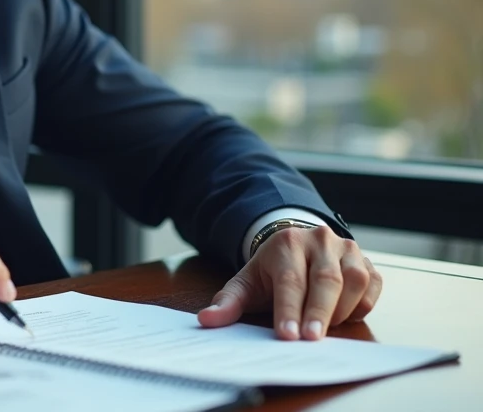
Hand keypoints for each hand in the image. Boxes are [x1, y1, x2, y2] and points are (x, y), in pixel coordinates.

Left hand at [197, 226, 382, 339]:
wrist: (296, 247)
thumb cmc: (272, 272)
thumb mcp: (246, 283)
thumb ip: (228, 302)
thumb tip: (207, 320)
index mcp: (287, 243)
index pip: (290, 280)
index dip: (289, 309)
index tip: (287, 335)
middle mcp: (319, 240)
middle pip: (325, 279)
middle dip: (318, 313)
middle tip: (311, 341)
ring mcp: (346, 248)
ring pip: (354, 280)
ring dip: (342, 309)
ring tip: (326, 328)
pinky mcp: (367, 261)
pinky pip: (374, 284)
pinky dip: (364, 304)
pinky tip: (347, 315)